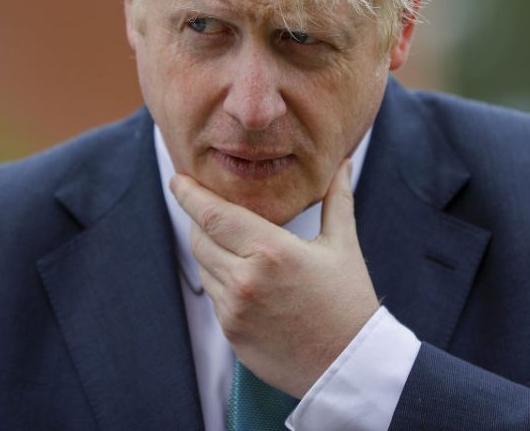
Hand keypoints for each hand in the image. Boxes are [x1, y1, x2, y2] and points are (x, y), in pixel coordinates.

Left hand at [170, 161, 379, 397]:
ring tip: (237, 245)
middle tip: (208, 207)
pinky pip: (215, 298)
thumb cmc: (349, 302)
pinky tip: (248, 280)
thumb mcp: (343, 245)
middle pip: (200, 239)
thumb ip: (336, 199)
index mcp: (271, 251)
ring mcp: (235, 310)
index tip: (178, 179)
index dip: (189, 194)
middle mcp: (246, 280)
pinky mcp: (232, 335)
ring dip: (213, 252)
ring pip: (205, 268)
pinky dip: (223, 282)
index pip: (213, 214)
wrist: (350, 366)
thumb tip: (343, 164)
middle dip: (200, 220)